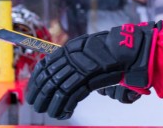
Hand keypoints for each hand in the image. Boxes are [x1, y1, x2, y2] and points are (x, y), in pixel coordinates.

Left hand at [24, 21, 162, 118]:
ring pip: (58, 89)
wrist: (130, 50)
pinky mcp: (90, 78)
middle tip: (36, 105)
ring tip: (50, 112)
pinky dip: (66, 107)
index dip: (36, 81)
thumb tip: (66, 76)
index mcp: (70, 49)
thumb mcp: (90, 52)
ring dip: (52, 104)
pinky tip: (65, 113)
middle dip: (40, 94)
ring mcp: (81, 68)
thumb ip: (78, 62)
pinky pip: (72, 95)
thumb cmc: (112, 52)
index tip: (32, 92)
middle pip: (49, 78)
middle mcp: (72, 57)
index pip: (45, 66)